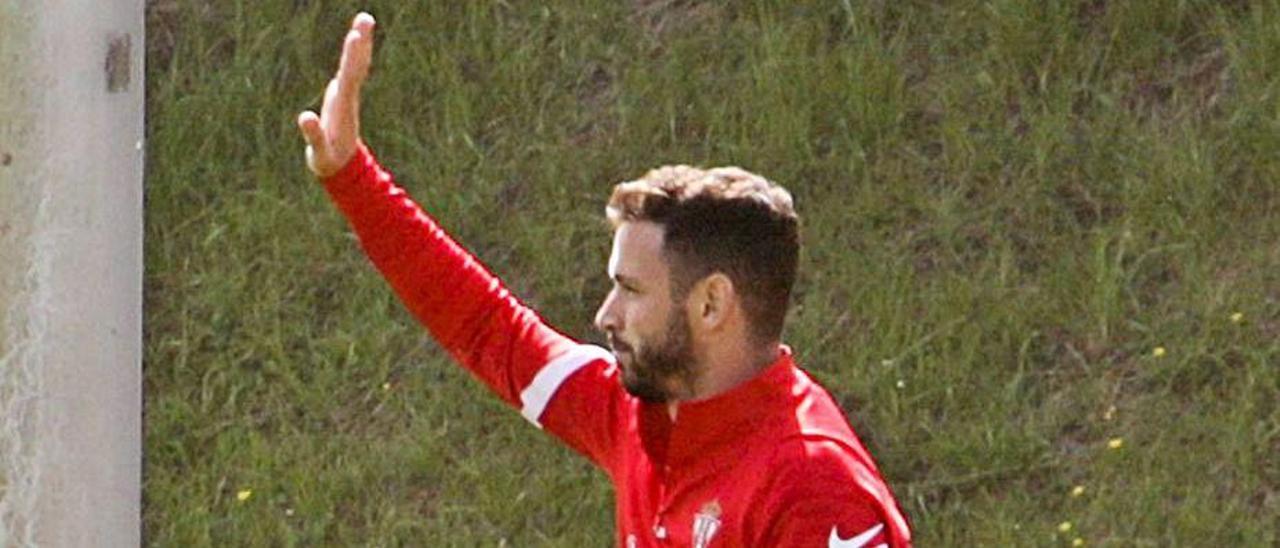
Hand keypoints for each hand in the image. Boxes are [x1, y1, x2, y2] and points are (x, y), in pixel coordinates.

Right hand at [298, 12, 375, 177]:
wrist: (341, 168)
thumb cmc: (328, 160)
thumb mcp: (320, 152)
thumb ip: (314, 135)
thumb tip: (305, 117)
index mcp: (343, 107)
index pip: (349, 77)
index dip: (352, 57)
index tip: (356, 37)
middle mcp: (347, 97)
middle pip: (356, 66)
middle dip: (360, 42)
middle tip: (366, 18)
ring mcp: (346, 96)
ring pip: (355, 66)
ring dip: (360, 44)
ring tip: (364, 21)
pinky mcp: (342, 96)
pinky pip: (349, 70)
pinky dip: (353, 54)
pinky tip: (356, 41)